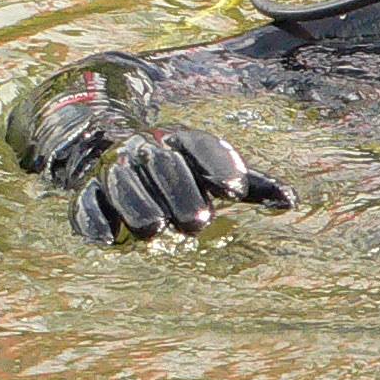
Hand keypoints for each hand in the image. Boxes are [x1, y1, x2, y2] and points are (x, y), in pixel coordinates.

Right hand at [68, 127, 294, 243]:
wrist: (115, 149)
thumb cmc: (183, 170)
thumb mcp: (215, 171)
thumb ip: (253, 186)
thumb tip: (292, 201)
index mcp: (181, 140)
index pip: (203, 147)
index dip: (221, 167)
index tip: (239, 193)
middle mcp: (147, 150)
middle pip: (164, 166)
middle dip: (181, 193)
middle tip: (200, 223)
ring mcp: (115, 169)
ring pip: (123, 184)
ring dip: (138, 206)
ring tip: (154, 230)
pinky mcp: (88, 192)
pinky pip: (87, 203)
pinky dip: (94, 221)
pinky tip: (107, 240)